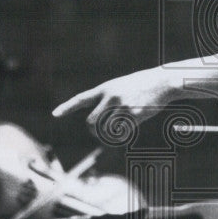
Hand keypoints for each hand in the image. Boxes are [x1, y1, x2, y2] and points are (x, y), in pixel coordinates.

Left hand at [52, 67, 176, 129]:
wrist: (162, 82)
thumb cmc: (142, 86)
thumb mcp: (121, 86)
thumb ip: (108, 100)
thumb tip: (99, 124)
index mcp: (106, 88)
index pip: (82, 98)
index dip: (67, 107)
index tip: (55, 115)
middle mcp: (111, 96)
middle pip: (91, 122)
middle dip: (94, 131)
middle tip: (102, 132)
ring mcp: (122, 106)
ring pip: (105, 130)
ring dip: (109, 136)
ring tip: (119, 131)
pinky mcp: (134, 115)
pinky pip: (122, 133)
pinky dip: (124, 135)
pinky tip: (131, 127)